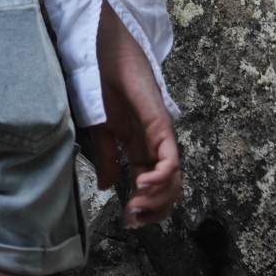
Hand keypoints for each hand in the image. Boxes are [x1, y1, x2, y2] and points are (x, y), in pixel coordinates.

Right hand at [86, 2, 183, 226]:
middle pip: (170, 189)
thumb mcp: (100, 132)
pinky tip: (141, 184)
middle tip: (134, 219)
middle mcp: (156, 144)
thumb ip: (108, 159)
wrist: (101, 55)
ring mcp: (161, 135)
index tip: (127, 220)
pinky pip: (170, 158)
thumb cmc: (99, 85)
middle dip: (155, 210)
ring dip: (159, 199)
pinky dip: (161, 177)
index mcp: (141, 147)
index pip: (153, 186)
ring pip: (175, 179)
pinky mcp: (161, 124)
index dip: (145, 207)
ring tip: (136, 205)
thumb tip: (109, 188)